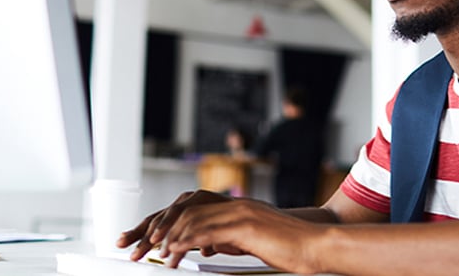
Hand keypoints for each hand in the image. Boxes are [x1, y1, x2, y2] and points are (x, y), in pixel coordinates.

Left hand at [117, 189, 232, 260]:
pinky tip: (176, 247)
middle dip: (144, 237)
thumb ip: (188, 240)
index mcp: (180, 207)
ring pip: (174, 217)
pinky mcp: (212, 203)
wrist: (255, 216)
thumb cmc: (229, 225)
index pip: (153, 220)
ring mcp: (199, 200)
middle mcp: (187, 200)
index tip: (120, 243)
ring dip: (164, 235)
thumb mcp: (202, 236)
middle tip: (134, 254)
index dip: (136, 232)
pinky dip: (184, 235)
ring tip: (156, 250)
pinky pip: (195, 220)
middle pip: (159, 218)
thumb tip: (178, 250)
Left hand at [161, 198, 325, 273]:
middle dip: (160, 227)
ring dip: (169, 237)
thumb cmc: (289, 247)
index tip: (150, 237)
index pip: (193, 208)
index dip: (169, 221)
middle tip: (142, 245)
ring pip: (193, 220)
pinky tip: (174, 250)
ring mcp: (240, 213)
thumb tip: (209, 246)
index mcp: (236, 207)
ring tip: (156, 252)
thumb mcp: (253, 241)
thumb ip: (230, 239)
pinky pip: (207, 232)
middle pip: (186, 210)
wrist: (315, 245)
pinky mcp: (245, 226)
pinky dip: (186, 241)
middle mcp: (235, 205)